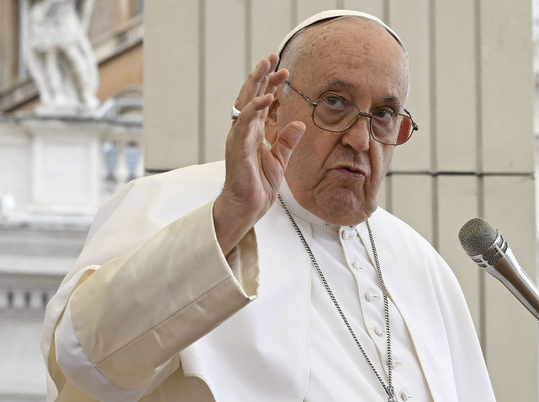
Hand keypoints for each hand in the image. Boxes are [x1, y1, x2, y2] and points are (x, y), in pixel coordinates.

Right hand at [214, 54, 305, 254]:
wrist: (247, 207)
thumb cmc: (258, 186)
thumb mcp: (280, 160)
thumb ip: (287, 141)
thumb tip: (300, 125)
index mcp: (253, 133)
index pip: (262, 103)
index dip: (271, 86)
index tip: (285, 73)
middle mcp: (244, 131)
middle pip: (251, 96)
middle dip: (261, 76)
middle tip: (273, 57)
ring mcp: (239, 138)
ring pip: (245, 103)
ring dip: (256, 83)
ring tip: (266, 66)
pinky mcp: (238, 147)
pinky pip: (245, 123)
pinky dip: (255, 109)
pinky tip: (266, 98)